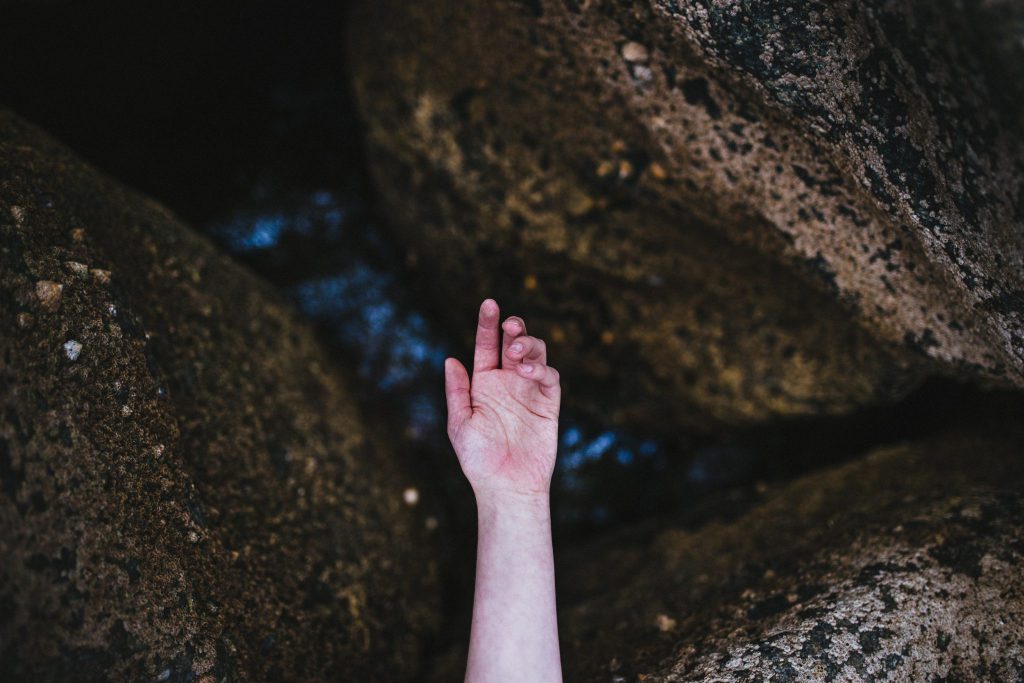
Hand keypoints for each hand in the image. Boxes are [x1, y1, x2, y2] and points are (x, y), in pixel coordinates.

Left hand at [444, 299, 560, 500]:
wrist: (506, 486)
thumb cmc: (479, 459)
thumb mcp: (460, 423)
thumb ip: (458, 391)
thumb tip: (450, 359)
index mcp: (484, 383)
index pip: (486, 346)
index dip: (487, 324)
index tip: (489, 303)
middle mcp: (508, 383)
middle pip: (514, 343)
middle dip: (514, 328)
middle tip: (510, 325)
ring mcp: (529, 391)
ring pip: (535, 354)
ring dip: (528, 344)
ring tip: (516, 350)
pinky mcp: (548, 403)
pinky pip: (550, 377)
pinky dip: (541, 368)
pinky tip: (527, 370)